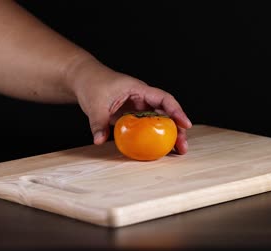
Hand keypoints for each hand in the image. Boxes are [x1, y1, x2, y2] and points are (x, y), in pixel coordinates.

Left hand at [69, 59, 191, 153]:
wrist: (84, 80)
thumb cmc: (92, 84)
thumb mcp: (95, 104)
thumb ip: (99, 123)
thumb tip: (99, 140)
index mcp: (139, 90)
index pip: (163, 99)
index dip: (176, 111)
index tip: (185, 125)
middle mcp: (142, 99)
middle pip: (166, 113)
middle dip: (177, 129)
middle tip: (182, 146)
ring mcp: (138, 108)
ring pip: (159, 121)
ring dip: (169, 135)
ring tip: (177, 151)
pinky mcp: (132, 117)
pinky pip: (147, 127)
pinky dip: (154, 137)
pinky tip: (159, 150)